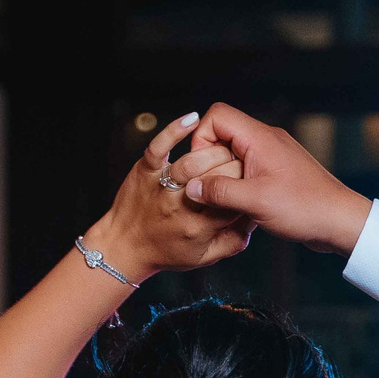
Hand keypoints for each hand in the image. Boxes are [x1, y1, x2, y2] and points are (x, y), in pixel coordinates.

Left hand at [85, 111, 252, 281]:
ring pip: (192, 163)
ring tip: (224, 150)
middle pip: (215, 179)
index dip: (245, 188)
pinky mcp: (144, 170)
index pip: (232, 202)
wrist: (124, 247)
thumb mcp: (205, 257)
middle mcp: (180, 207)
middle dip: (234, 167)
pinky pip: (159, 146)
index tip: (251, 182)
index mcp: (198, 228)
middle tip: (240, 164)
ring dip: (213, 152)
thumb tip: (255, 218)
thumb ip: (234, 241)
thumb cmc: (167, 252)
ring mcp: (160, 186)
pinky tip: (193, 120)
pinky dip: (175, 130)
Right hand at [183, 103, 373, 253]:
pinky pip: (248, 168)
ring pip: (234, 154)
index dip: (201, 139)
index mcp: (260, 138)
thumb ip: (219, 192)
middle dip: (210, 161)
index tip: (202, 168)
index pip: (217, 116)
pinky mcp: (278, 171)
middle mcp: (267, 140)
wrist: (340, 221)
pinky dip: (239, 184)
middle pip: (223, 134)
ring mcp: (273, 155)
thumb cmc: (305, 208)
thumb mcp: (255, 202)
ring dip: (224, 175)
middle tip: (211, 189)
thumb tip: (191, 188)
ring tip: (227, 200)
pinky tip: (243, 206)